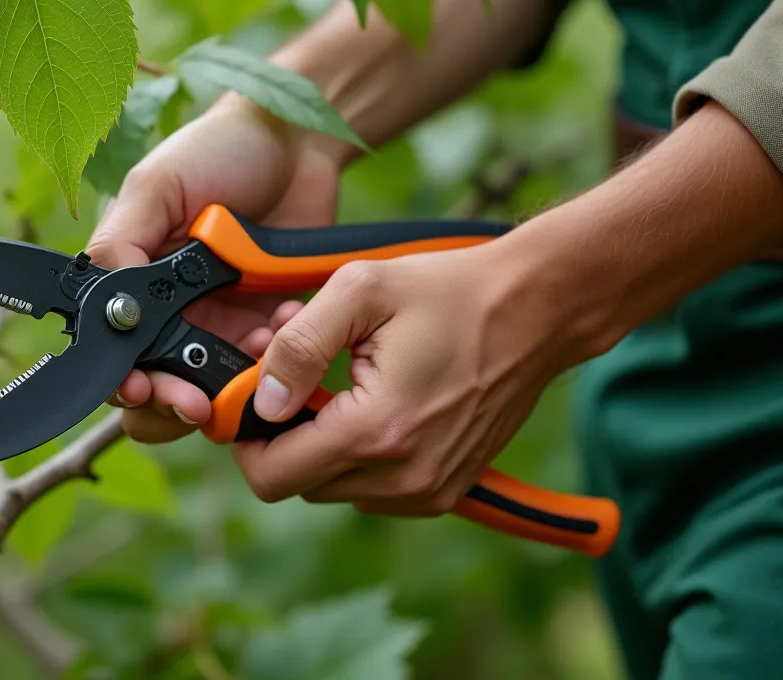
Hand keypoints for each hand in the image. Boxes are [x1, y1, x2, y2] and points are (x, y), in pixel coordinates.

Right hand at [85, 95, 341, 442]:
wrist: (297, 144)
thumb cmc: (218, 151)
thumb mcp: (156, 186)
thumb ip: (121, 244)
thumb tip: (105, 307)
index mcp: (130, 284)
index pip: (112, 354)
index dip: (122, 383)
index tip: (141, 387)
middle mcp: (171, 314)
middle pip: (157, 389)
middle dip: (173, 402)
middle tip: (196, 399)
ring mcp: (219, 324)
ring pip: (212, 391)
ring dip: (229, 386)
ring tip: (254, 348)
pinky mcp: (264, 326)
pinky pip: (264, 367)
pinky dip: (275, 359)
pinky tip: (282, 324)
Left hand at [231, 242, 586, 514]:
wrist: (536, 310)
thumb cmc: (450, 292)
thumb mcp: (360, 291)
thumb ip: (297, 347)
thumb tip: (261, 401)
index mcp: (376, 432)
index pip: (273, 476)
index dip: (246, 438)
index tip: (251, 397)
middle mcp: (403, 478)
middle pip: (298, 483)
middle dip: (284, 432)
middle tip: (296, 375)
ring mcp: (429, 491)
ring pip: (333, 487)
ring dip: (322, 442)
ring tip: (339, 380)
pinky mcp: (446, 489)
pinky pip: (372, 489)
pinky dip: (359, 454)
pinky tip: (370, 401)